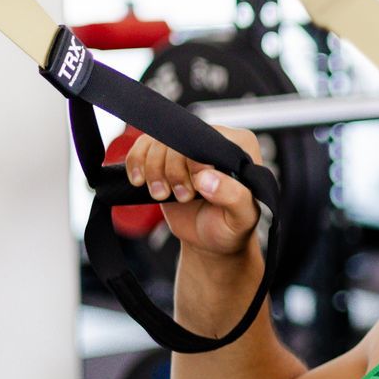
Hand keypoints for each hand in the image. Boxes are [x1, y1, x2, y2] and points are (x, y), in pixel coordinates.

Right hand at [121, 126, 263, 257]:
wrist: (210, 240)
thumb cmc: (230, 227)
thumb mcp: (241, 218)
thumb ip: (233, 196)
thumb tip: (206, 178)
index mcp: (239, 148)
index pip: (209, 139)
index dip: (195, 164)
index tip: (198, 188)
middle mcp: (213, 141)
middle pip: (179, 138)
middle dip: (173, 171)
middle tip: (184, 196)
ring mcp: (187, 147)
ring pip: (158, 141)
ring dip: (154, 170)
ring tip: (163, 194)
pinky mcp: (164, 156)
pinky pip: (143, 145)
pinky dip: (136, 163)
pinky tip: (140, 182)